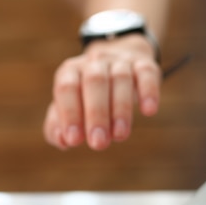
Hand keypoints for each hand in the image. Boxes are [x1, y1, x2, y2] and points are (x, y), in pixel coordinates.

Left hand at [43, 34, 161, 149]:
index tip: (74, 140)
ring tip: (119, 136)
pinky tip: (148, 111)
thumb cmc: (85, 96)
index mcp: (69, 71)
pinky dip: (149, 91)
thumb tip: (63, 141)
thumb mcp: (68, 107)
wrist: (115, 64)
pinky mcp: (144, 64)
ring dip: (120, 109)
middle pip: (94, 82)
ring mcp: (119, 61)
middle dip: (95, 114)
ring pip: (120, 79)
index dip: (70, 114)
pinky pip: (147, 73)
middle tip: (98, 143)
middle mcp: (93, 62)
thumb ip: (57, 126)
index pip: (66, 88)